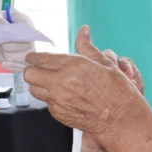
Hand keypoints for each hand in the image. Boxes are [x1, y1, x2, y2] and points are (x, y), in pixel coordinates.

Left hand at [24, 27, 145, 137]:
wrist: (121, 121)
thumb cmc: (118, 91)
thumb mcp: (105, 64)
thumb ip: (88, 47)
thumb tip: (83, 30)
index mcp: (73, 66)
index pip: (40, 59)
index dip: (34, 57)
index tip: (33, 57)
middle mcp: (62, 83)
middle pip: (30, 74)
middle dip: (32, 70)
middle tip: (39, 69)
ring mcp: (58, 100)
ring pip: (33, 89)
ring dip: (38, 84)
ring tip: (50, 82)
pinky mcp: (59, 114)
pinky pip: (46, 103)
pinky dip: (50, 98)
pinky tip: (63, 96)